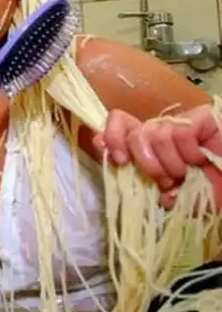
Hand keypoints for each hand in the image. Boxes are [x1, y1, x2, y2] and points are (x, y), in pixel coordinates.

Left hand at [93, 106, 221, 208]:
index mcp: (145, 146)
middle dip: (146, 164)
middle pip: (133, 133)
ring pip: (155, 135)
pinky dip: (189, 154)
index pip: (118, 124)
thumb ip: (136, 178)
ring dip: (170, 164)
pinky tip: (199, 161)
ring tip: (183, 176)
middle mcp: (158, 131)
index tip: (119, 160)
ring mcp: (178, 123)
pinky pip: (180, 133)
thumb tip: (110, 156)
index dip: (112, 137)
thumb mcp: (162, 193)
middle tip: (164, 181)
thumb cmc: (199, 194)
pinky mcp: (200, 118)